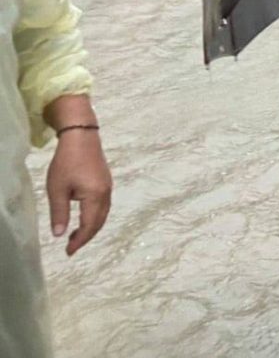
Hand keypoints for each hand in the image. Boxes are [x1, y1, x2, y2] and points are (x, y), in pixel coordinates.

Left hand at [46, 129, 111, 256]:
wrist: (82, 138)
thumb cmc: (67, 163)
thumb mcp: (58, 189)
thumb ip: (59, 213)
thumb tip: (60, 234)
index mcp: (95, 196)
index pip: (89, 226)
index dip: (79, 241)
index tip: (68, 252)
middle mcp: (106, 194)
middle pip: (99, 222)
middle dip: (86, 236)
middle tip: (71, 246)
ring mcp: (108, 187)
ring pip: (103, 214)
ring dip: (91, 227)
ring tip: (75, 234)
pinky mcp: (106, 182)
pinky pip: (103, 206)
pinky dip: (95, 216)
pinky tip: (83, 216)